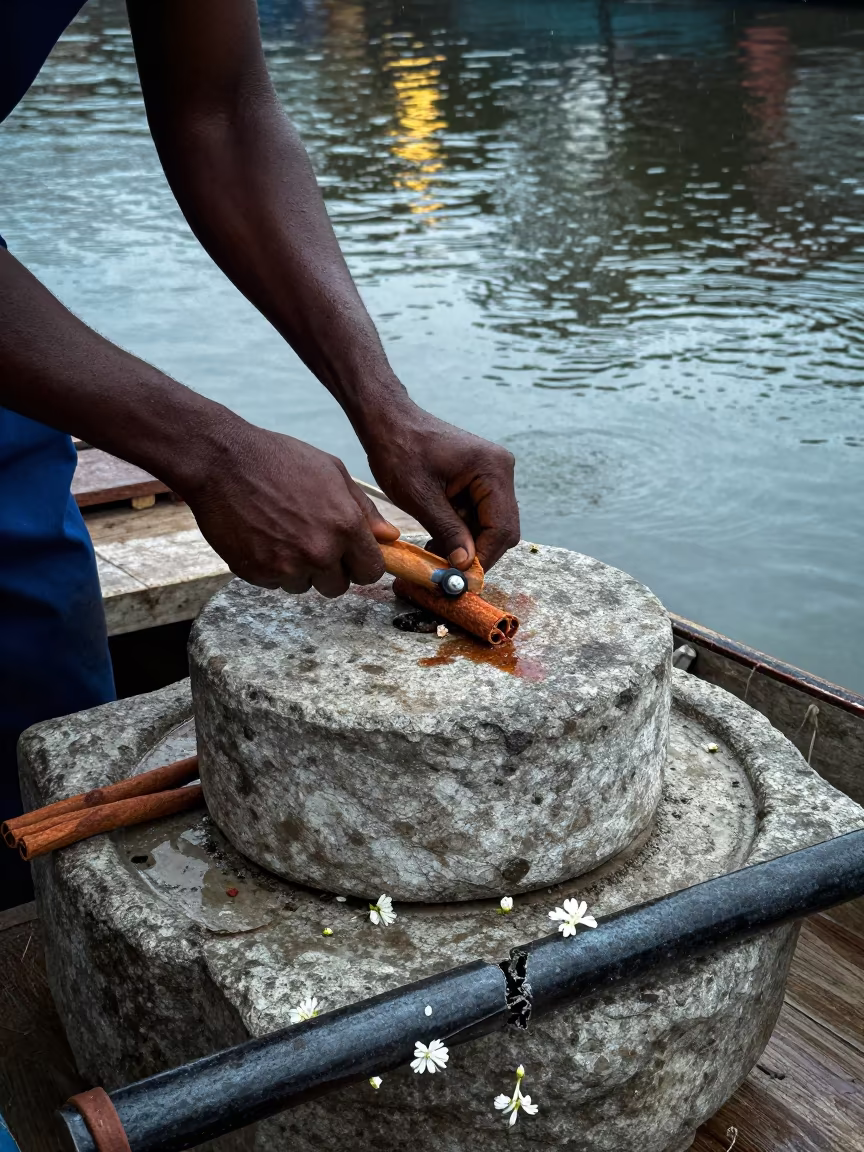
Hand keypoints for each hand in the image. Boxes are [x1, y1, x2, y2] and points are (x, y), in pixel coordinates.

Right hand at [183, 422, 398, 596]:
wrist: (222, 461)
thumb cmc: (279, 459)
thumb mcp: (332, 472)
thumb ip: (364, 510)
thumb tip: (389, 537)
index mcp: (344, 527)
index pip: (370, 572)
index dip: (362, 564)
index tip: (352, 556)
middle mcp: (318, 552)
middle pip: (338, 587)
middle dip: (330, 570)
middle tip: (312, 541)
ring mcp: (285, 566)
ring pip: (304, 586)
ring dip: (298, 569)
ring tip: (282, 533)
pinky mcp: (256, 573)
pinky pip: (274, 583)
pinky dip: (270, 567)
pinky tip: (262, 537)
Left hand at [360, 400, 519, 571]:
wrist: (388, 421)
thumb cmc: (400, 451)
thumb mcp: (421, 497)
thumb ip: (448, 531)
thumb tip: (466, 565)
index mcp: (492, 470)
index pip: (502, 528)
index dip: (484, 557)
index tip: (461, 578)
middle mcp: (500, 470)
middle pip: (502, 529)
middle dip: (476, 553)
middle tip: (448, 572)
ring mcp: (491, 474)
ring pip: (489, 525)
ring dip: (466, 545)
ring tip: (435, 555)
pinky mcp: (479, 480)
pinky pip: (478, 515)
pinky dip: (460, 532)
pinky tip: (438, 540)